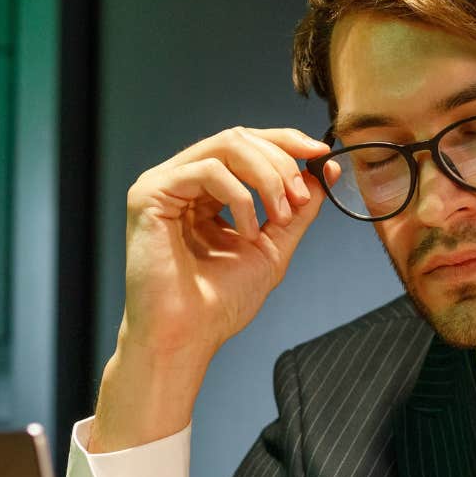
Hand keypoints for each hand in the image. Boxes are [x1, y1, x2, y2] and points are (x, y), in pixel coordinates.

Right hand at [91, 126, 330, 451]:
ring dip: (267, 177)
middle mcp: (182, 181)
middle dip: (281, 164)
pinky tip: (246, 232)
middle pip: (239, 138)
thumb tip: (325, 172)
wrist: (187, 338)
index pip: (247, 146)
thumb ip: (297, 209)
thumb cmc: (219, 304)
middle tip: (299, 199)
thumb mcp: (272, 247)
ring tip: (279, 214)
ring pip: (226, 146)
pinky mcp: (150, 194)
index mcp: (205, 191)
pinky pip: (207, 171)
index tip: (322, 156)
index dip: (286, 143)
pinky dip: (240, 197)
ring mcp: (164, 184)